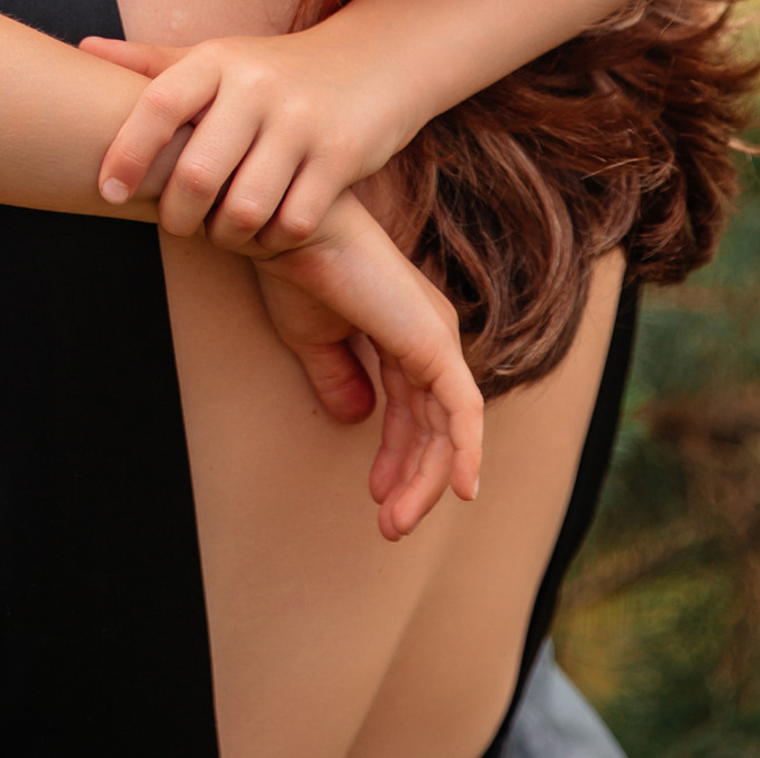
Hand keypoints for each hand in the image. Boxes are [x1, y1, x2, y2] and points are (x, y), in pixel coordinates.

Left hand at [82, 33, 391, 251]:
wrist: (373, 61)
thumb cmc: (273, 70)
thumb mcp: (217, 58)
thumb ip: (152, 62)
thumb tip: (83, 49)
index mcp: (218, 60)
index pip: (159, 104)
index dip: (127, 151)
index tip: (109, 191)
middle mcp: (258, 86)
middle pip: (197, 174)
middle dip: (178, 215)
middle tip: (178, 224)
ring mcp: (303, 120)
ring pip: (244, 209)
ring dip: (226, 236)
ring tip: (222, 230)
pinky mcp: (342, 155)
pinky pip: (292, 221)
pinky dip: (273, 239)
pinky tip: (267, 230)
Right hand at [255, 196, 483, 540]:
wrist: (293, 234)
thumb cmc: (298, 275)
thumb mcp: (313, 341)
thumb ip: (337, 379)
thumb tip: (355, 420)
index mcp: (403, 331)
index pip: (414, 409)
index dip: (398, 456)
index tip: (375, 496)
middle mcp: (429, 335)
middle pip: (434, 425)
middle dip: (414, 478)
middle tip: (390, 525)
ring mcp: (437, 338)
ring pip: (448, 427)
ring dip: (427, 479)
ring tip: (397, 520)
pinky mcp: (435, 344)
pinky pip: (463, 409)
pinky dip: (465, 452)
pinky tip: (457, 491)